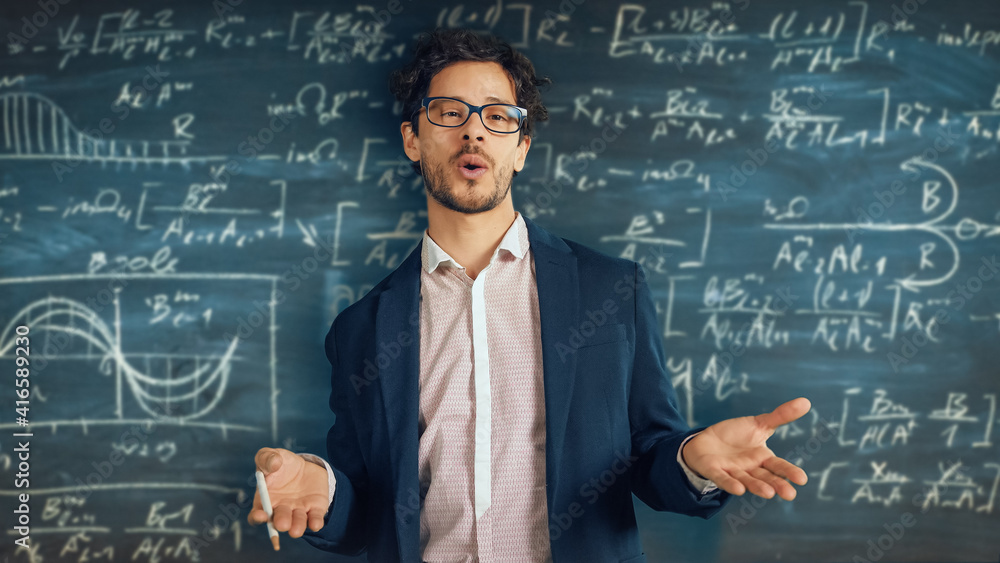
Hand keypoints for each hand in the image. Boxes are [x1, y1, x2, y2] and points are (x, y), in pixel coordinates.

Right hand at [248, 448, 329, 537]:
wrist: (305, 467)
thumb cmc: (282, 464)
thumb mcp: (271, 455)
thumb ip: (266, 458)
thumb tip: (274, 464)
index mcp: (265, 501)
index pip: (257, 515)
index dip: (257, 518)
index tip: (260, 515)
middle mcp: (281, 510)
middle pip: (278, 522)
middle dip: (281, 523)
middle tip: (282, 524)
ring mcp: (298, 512)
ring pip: (297, 524)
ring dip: (297, 527)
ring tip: (296, 530)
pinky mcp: (315, 510)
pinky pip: (315, 520)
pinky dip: (315, 523)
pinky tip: (315, 523)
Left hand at [681, 397, 810, 500]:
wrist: (707, 441)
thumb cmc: (736, 435)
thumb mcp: (759, 423)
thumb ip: (781, 416)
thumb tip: (806, 402)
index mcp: (763, 458)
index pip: (778, 466)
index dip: (789, 472)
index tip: (802, 479)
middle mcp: (750, 468)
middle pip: (765, 477)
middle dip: (777, 485)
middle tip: (790, 494)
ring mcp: (732, 471)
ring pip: (747, 480)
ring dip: (757, 487)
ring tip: (769, 494)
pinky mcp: (714, 471)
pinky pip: (722, 478)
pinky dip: (730, 484)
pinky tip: (739, 489)